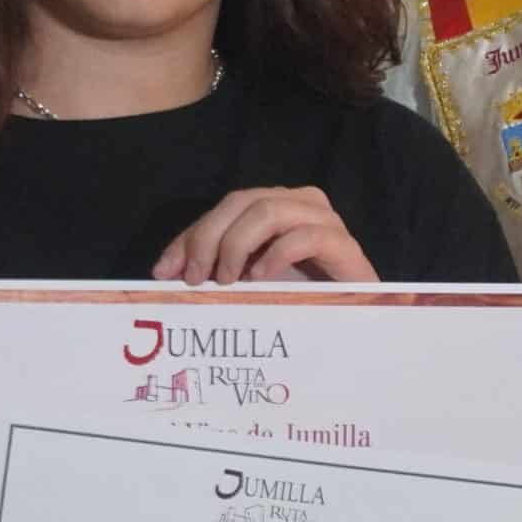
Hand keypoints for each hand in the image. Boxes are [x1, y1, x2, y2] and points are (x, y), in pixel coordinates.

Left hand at [152, 188, 381, 284]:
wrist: (358, 321)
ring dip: (237, 244)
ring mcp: (324, 221)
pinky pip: (307, 236)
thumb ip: (217, 270)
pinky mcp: (344, 246)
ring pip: (270, 210)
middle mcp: (300, 203)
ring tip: (226, 280)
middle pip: (242, 200)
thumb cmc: (302, 302)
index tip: (164, 271)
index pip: (224, 208)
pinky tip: (261, 279)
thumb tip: (165, 274)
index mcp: (276, 207)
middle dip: (209, 237)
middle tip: (195, 278)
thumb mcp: (249, 283)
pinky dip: (277, 254)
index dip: (190, 235)